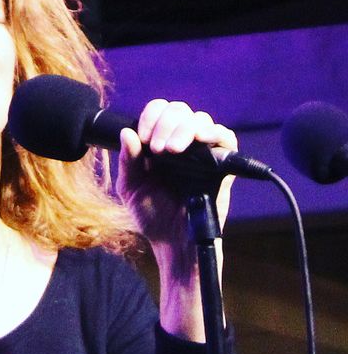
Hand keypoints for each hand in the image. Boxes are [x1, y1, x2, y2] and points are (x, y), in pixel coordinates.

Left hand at [114, 97, 237, 337]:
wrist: (173, 243)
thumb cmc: (152, 216)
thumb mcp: (131, 187)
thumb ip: (128, 161)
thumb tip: (127, 133)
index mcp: (158, 144)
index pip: (158, 112)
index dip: (150, 116)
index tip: (143, 136)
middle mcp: (181, 145)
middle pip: (180, 110)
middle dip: (166, 123)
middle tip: (157, 148)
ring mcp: (202, 154)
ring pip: (201, 120)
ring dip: (185, 128)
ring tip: (172, 150)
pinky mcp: (221, 167)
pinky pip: (226, 139)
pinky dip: (214, 134)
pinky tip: (200, 141)